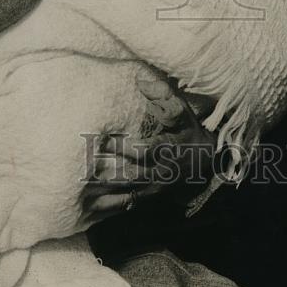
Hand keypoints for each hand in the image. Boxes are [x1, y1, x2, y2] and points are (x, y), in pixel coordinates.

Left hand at [81, 75, 214, 225]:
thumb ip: (163, 96)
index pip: (148, 150)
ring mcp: (156, 186)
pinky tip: (89, 206)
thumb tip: (141, 80)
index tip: (107, 141)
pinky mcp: (149, 195)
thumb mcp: (182, 110)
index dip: (128, 148)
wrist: (205, 161)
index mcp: (171, 147)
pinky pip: (128, 203)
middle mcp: (163, 170)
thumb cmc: (188, 130)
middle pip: (134, 174)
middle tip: (85, 166)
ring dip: (105, 190)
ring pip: (128, 191)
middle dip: (109, 172)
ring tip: (81, 187)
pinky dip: (109, 205)